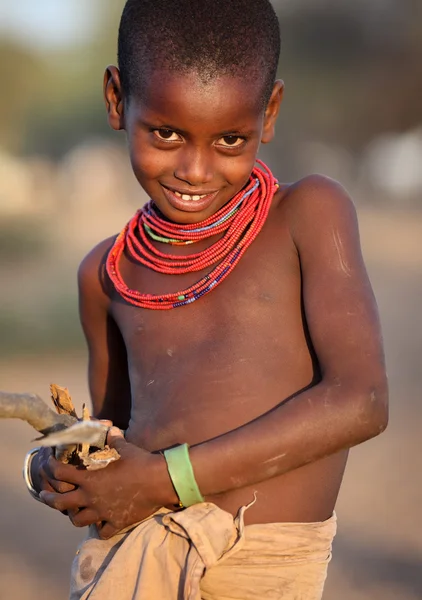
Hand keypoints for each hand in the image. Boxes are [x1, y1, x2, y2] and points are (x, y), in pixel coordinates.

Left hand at [39, 427, 172, 538]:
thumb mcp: (124, 447)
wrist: (159, 481)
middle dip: (49, 499)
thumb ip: (113, 440)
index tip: (48, 464)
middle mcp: (92, 497)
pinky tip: (100, 523)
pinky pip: (102, 531)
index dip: (51, 468)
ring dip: (74, 515)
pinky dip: (99, 528)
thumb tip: (110, 429)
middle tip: (44, 496)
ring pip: (78, 520)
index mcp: (90, 478)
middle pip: (61, 503)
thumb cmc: (140, 462)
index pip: (61, 474)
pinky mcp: (116, 522)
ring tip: (73, 511)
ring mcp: (102, 512)